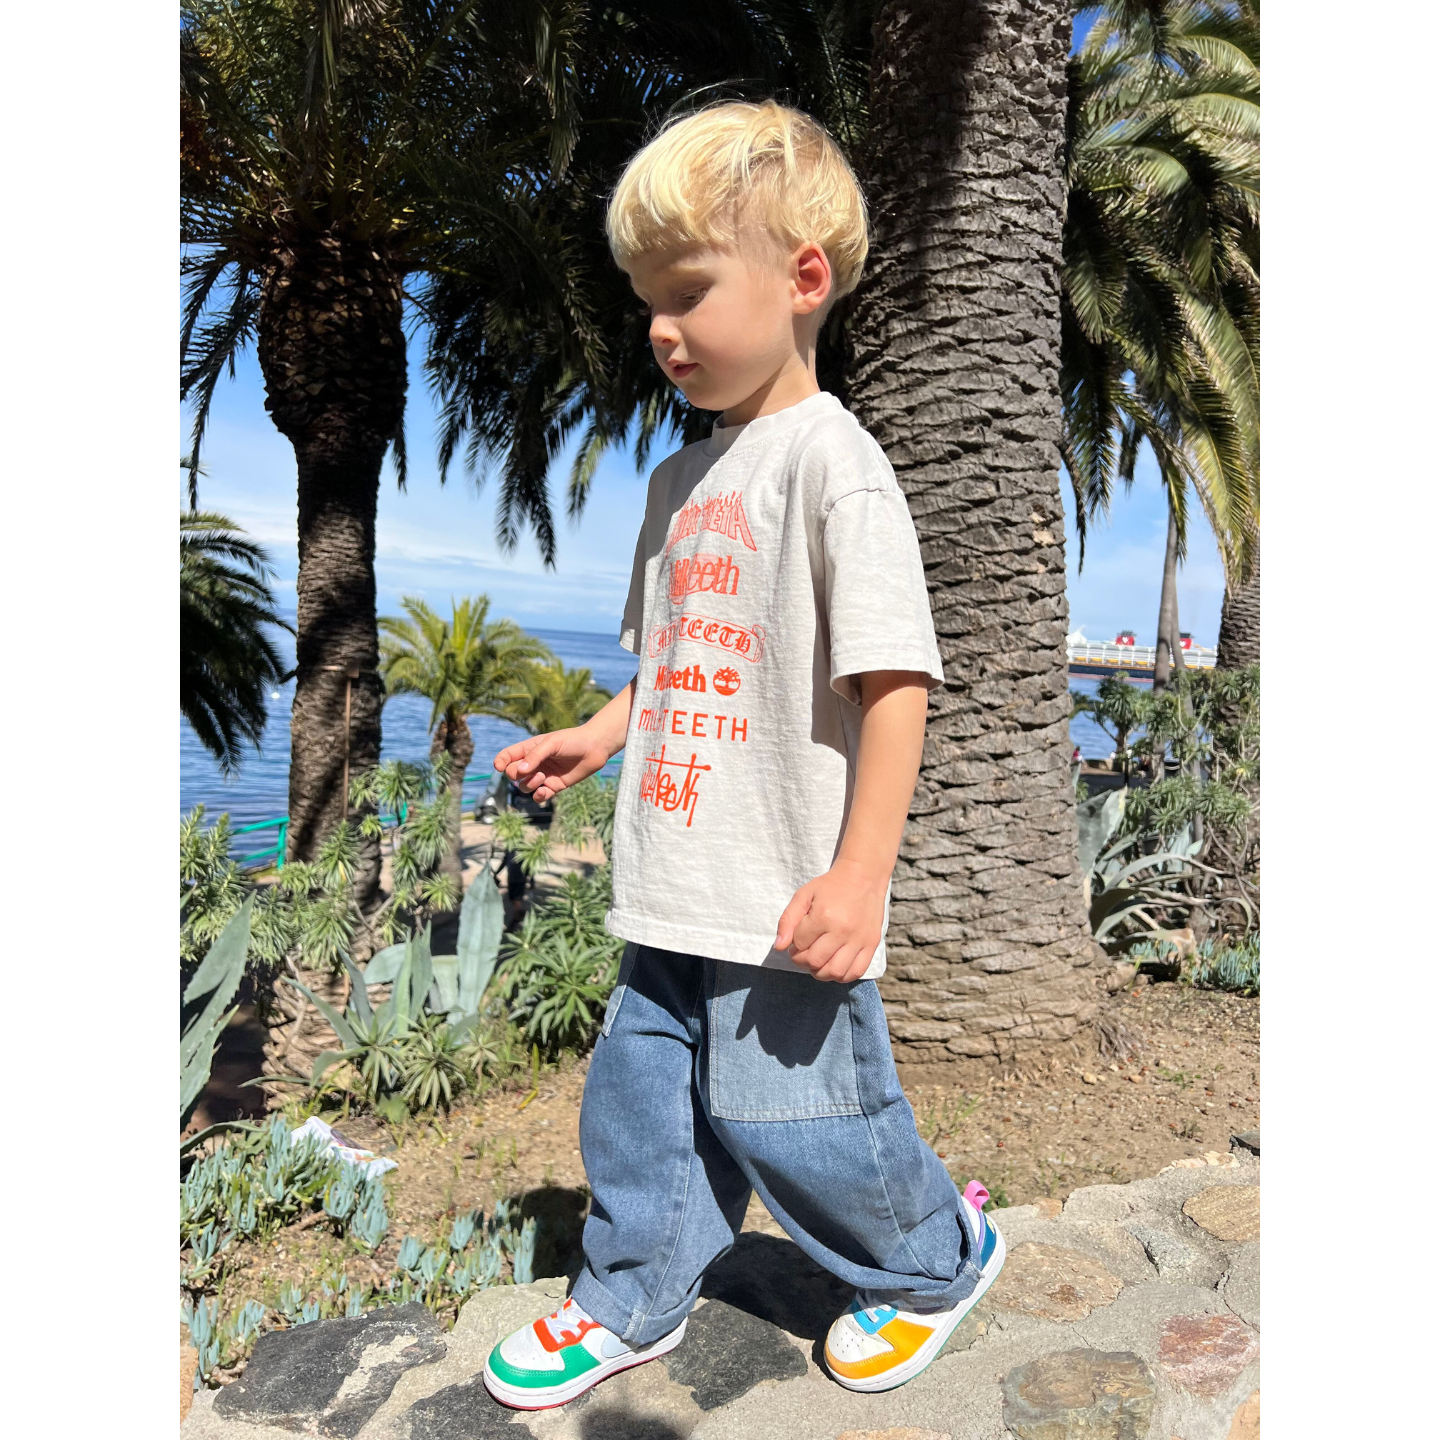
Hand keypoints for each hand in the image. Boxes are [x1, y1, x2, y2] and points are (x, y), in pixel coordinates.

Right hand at [493, 727, 608, 803]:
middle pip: (513, 773)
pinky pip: (539, 796)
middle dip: (516, 774)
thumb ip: (535, 756)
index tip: (499, 766)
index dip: (500, 762)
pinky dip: (539, 796)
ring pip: (524, 786)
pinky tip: (545, 791)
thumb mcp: (552, 743)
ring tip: (542, 777)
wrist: (594, 748)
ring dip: (529, 784)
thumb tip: (521, 771)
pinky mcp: (555, 786)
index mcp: (529, 749)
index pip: (507, 756)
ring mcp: (543, 775)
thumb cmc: (572, 740)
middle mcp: (534, 763)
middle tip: (529, 771)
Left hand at [774, 860, 887, 982]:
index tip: (797, 939)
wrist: (863, 877)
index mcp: (823, 916)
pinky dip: (842, 976)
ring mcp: (859, 939)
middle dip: (802, 960)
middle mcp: (842, 930)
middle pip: (815, 961)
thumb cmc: (830, 886)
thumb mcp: (803, 895)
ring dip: (820, 972)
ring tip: (818, 961)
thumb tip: (779, 947)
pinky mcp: (871, 944)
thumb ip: (787, 920)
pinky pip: (856, 972)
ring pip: (834, 972)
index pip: (800, 943)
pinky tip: (834, 965)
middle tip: (804, 951)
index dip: (793, 944)